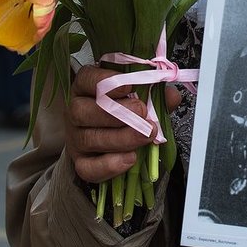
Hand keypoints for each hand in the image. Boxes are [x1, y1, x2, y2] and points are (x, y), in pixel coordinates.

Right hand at [65, 64, 182, 182]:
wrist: (110, 139)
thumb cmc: (125, 110)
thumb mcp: (140, 96)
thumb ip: (154, 94)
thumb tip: (171, 96)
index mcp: (87, 87)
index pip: (87, 78)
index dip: (105, 80)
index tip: (129, 86)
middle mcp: (76, 110)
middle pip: (83, 111)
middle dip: (116, 113)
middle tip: (142, 113)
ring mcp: (75, 138)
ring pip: (88, 139)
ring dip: (121, 138)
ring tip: (145, 135)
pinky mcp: (80, 162)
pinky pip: (87, 168)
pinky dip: (109, 166)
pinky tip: (130, 158)